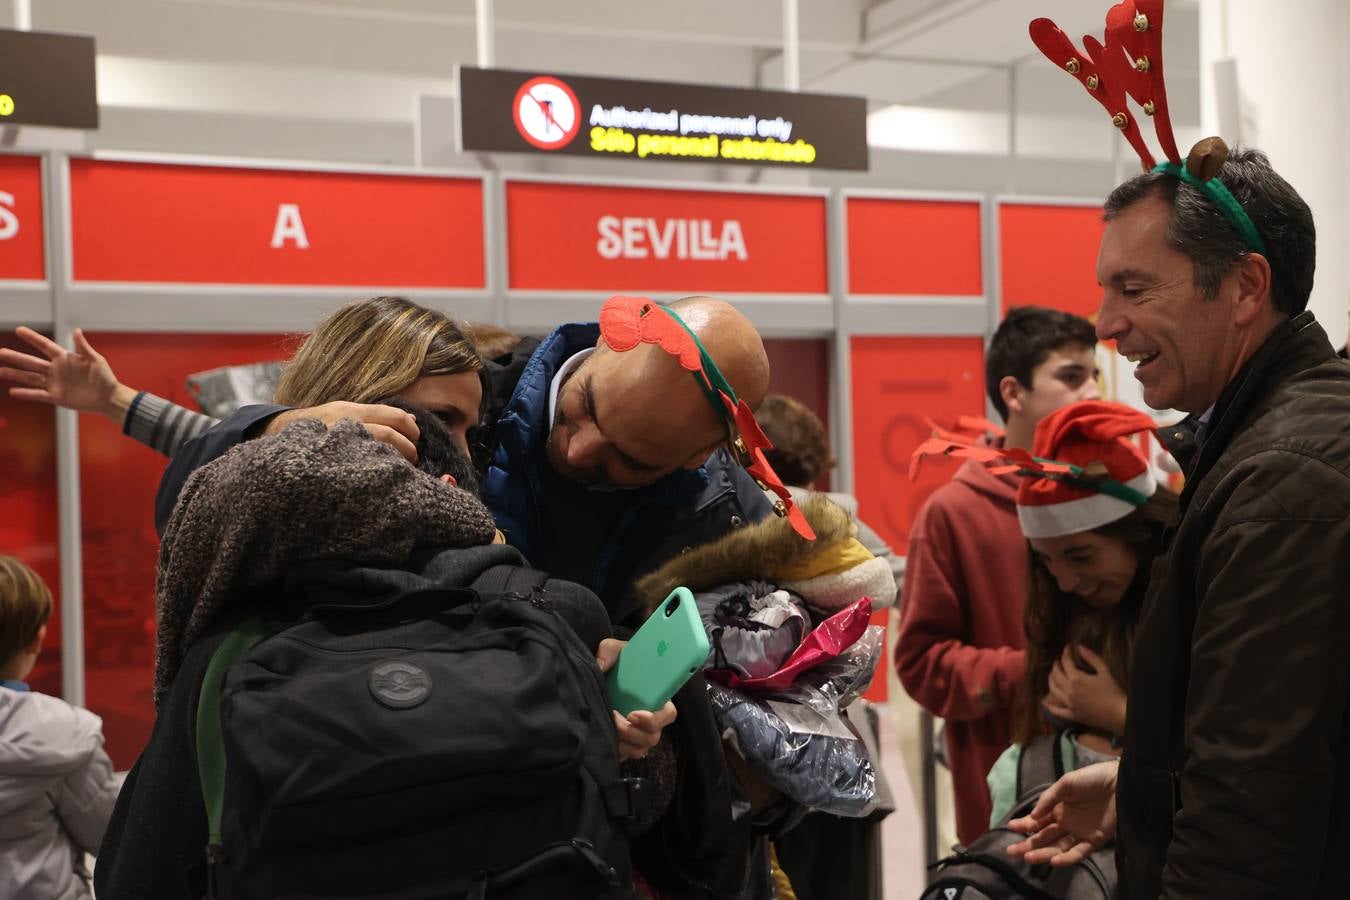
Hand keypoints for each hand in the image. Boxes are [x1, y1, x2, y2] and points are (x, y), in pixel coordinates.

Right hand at [0, 327, 135, 422]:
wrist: (108, 397)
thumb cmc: (104, 377)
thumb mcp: (95, 360)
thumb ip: (83, 347)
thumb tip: (76, 330)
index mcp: (65, 358)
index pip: (45, 345)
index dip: (32, 338)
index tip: (19, 330)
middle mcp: (56, 370)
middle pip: (32, 362)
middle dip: (16, 357)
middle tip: (0, 352)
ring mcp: (55, 383)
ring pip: (31, 378)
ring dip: (15, 375)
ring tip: (0, 370)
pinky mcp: (56, 396)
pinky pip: (38, 394)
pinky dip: (26, 393)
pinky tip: (13, 391)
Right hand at [264, 401, 419, 462]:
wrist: (276, 435)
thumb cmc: (320, 425)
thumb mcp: (346, 413)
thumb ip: (377, 416)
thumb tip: (412, 420)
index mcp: (349, 411)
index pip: (392, 416)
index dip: (410, 429)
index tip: (417, 440)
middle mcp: (342, 425)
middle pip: (387, 434)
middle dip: (406, 448)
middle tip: (412, 458)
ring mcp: (334, 445)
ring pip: (375, 452)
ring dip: (394, 461)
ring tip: (400, 470)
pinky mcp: (328, 466)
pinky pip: (356, 470)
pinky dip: (374, 475)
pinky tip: (380, 481)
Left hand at [595, 638, 677, 760]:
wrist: (597, 679)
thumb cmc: (614, 665)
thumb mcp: (612, 649)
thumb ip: (608, 651)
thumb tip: (601, 665)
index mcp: (656, 697)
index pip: (669, 714)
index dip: (655, 719)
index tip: (634, 715)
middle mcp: (651, 718)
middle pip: (653, 736)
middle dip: (633, 732)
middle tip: (614, 719)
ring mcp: (639, 733)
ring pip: (640, 749)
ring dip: (623, 742)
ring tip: (606, 726)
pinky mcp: (625, 744)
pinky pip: (626, 755)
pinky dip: (616, 749)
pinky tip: (604, 736)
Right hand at [1007, 760, 1118, 865]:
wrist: (1118, 782)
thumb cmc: (1091, 779)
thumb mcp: (1066, 783)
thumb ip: (1049, 799)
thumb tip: (1033, 815)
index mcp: (1057, 809)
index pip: (1037, 821)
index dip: (1024, 825)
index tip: (1010, 828)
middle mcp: (1066, 823)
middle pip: (1044, 837)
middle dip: (1027, 844)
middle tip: (1011, 851)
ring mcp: (1079, 833)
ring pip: (1057, 847)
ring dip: (1043, 853)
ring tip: (1028, 857)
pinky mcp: (1094, 840)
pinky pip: (1079, 852)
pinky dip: (1067, 858)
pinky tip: (1054, 861)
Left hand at [1045, 644, 1126, 735]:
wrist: (1118, 714)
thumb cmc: (1113, 691)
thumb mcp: (1105, 671)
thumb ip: (1091, 658)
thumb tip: (1079, 647)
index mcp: (1076, 679)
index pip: (1066, 662)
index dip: (1066, 653)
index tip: (1067, 647)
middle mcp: (1069, 691)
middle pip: (1056, 675)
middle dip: (1056, 666)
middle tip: (1057, 662)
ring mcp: (1069, 704)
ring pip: (1054, 690)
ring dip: (1051, 681)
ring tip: (1052, 675)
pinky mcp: (1072, 715)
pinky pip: (1058, 711)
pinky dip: (1050, 707)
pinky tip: (1046, 703)